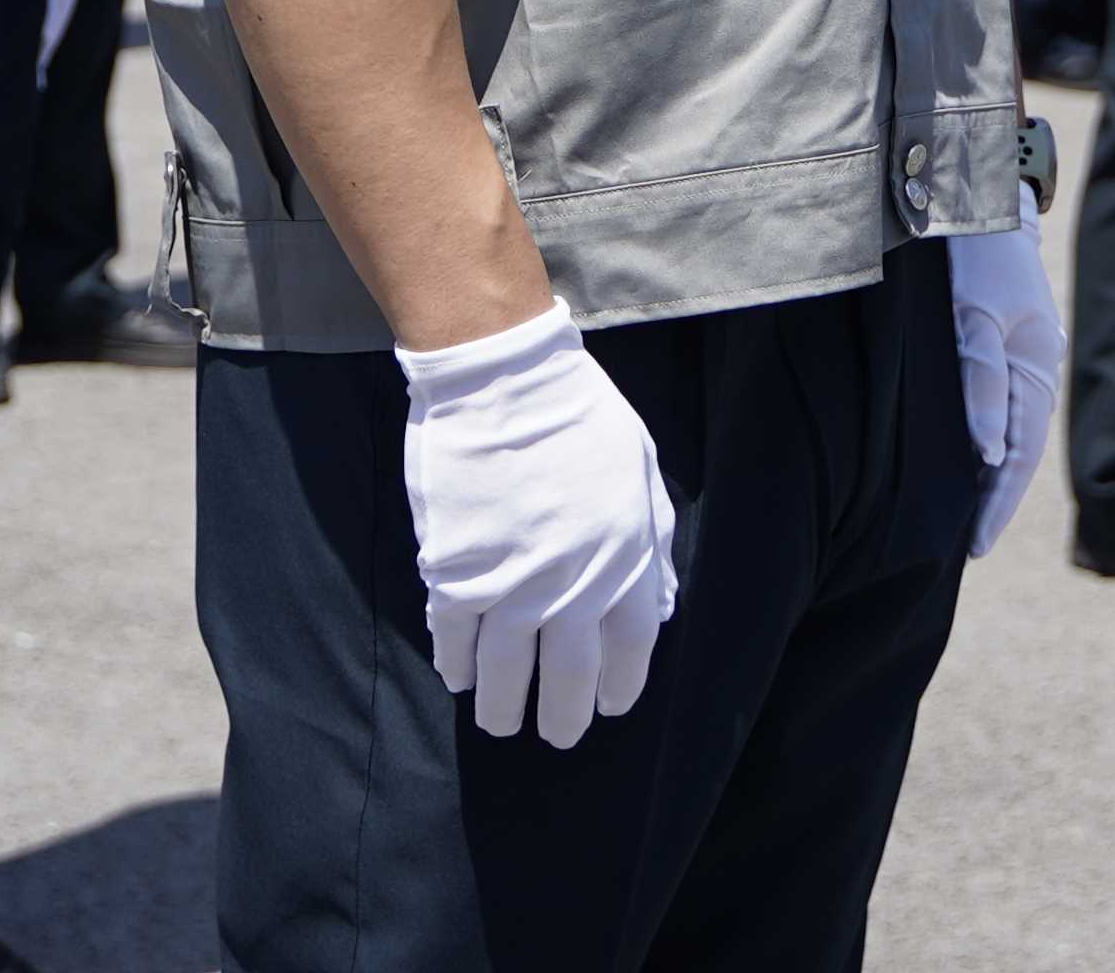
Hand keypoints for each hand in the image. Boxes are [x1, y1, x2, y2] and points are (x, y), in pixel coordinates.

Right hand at [395, 304, 679, 745]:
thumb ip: (653, 545)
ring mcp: (508, 587)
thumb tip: (660, 608)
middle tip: (555, 735)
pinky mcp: (454, 575)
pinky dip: (456, 663)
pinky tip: (458, 676)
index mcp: (625, 564)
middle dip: (562, 717)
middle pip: (568, 680)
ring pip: (505, 674)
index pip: (629, 653)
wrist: (502, 379)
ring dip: (503, 707)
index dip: (618, 688)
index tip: (607, 707)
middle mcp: (570, 590)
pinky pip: (454, 638)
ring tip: (500, 723)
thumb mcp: (641, 473)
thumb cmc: (579, 417)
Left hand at [946, 200, 1065, 553]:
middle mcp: (1035, 362)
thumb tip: (987, 453)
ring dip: (990, 469)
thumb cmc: (973, 252)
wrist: (972, 189)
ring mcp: (1021, 348)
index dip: (997, 503)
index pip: (1019, 453)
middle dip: (996, 496)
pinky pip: (998, 400)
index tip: (974, 545)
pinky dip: (985, 434)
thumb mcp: (973, 316)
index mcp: (1038, 364)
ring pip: (1009, 426)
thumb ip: (980, 382)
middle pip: (1019, 446)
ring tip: (965, 512)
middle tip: (968, 544)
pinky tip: (966, 452)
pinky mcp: (1000, 333)